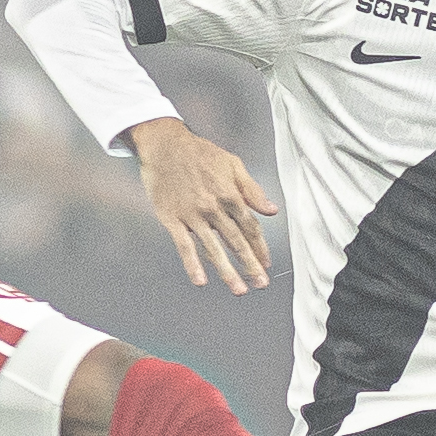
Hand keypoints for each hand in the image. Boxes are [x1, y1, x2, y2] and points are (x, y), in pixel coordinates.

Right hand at [129, 116, 278, 292]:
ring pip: (213, 249)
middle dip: (250, 265)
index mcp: (230, 194)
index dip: (260, 247)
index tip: (266, 263)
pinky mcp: (172, 219)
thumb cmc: (199, 153)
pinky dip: (192, 264)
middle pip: (236, 242)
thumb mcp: (232, 164)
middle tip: (260, 283)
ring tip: (238, 289)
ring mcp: (192, 215)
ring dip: (227, 271)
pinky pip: (184, 246)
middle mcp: (213, 208)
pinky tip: (201, 280)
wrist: (165, 146)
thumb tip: (271, 209)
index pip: (250, 227)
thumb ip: (252, 189)